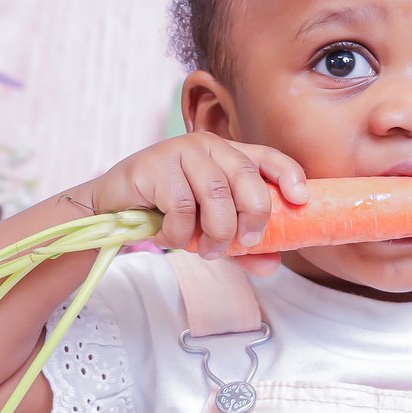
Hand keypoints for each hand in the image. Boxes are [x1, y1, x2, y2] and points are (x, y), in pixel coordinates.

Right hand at [85, 135, 308, 260]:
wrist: (111, 207)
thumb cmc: (167, 213)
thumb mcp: (210, 231)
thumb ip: (241, 246)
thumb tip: (273, 266)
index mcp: (228, 154)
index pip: (267, 156)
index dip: (288, 174)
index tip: (300, 199)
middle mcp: (207, 146)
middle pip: (245, 177)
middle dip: (252, 216)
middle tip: (245, 243)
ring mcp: (180, 151)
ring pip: (215, 194)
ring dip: (216, 232)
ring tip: (205, 250)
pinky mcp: (154, 165)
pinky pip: (181, 206)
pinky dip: (179, 233)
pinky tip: (168, 237)